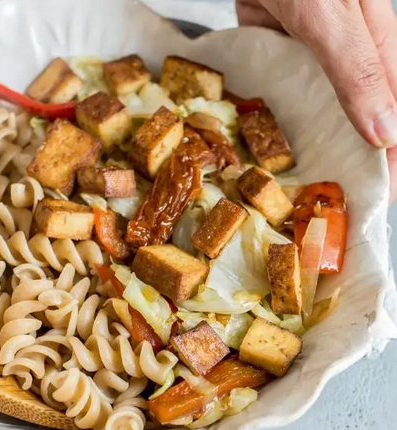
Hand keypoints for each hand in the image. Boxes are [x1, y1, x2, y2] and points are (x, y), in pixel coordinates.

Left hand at [237, 0, 396, 199]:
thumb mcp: (331, 18)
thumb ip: (356, 70)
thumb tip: (385, 133)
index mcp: (376, 46)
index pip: (390, 119)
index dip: (383, 164)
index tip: (368, 203)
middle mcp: (346, 54)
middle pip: (352, 118)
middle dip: (339, 160)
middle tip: (316, 202)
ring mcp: (308, 50)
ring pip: (312, 107)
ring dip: (301, 142)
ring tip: (287, 184)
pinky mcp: (273, 43)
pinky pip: (274, 86)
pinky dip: (265, 112)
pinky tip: (254, 139)